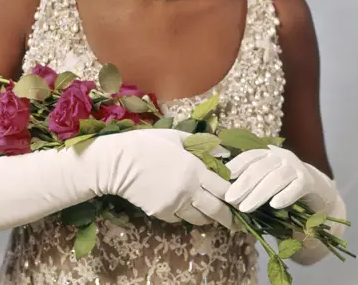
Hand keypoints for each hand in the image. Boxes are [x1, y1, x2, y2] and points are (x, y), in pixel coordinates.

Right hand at [96, 128, 232, 228]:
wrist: (118, 162)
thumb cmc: (146, 143)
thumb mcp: (174, 136)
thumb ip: (199, 143)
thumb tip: (221, 151)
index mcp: (194, 169)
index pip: (223, 188)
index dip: (233, 195)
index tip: (239, 198)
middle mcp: (188, 190)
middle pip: (216, 210)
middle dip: (228, 217)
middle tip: (234, 220)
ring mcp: (175, 204)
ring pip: (199, 218)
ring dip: (207, 217)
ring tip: (211, 214)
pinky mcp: (161, 213)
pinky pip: (180, 219)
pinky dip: (185, 215)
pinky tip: (184, 207)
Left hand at [224, 145, 336, 213]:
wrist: (320, 196)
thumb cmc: (286, 190)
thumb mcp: (268, 182)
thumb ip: (252, 181)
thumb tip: (225, 188)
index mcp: (269, 154)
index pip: (250, 156)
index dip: (236, 166)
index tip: (223, 178)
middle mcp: (282, 157)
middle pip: (259, 168)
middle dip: (243, 184)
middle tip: (230, 199)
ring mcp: (297, 168)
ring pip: (275, 178)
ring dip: (259, 193)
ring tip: (245, 208)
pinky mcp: (310, 181)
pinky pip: (296, 187)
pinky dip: (285, 195)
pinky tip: (274, 205)